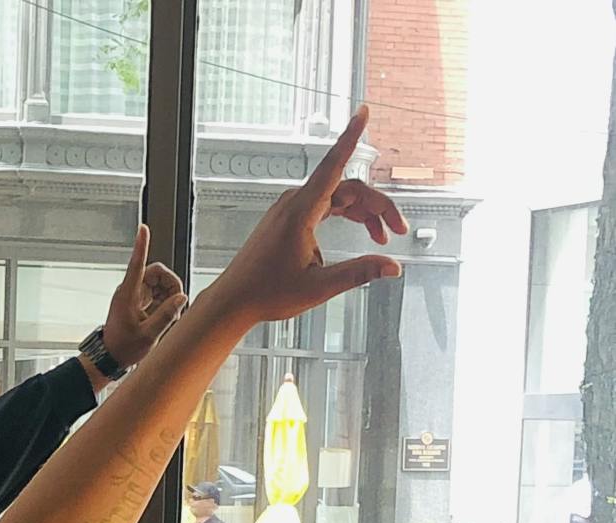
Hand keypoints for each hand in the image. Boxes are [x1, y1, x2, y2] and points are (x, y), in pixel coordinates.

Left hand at [98, 227, 187, 376]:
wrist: (110, 357)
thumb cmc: (124, 348)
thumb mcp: (149, 335)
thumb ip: (167, 315)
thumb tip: (181, 298)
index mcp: (128, 295)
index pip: (136, 264)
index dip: (142, 245)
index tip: (143, 228)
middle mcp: (130, 290)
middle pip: (157, 273)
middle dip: (171, 286)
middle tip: (177, 306)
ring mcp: (134, 295)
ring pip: (159, 283)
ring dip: (169, 296)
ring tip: (169, 316)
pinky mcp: (137, 301)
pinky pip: (157, 293)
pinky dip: (165, 302)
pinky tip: (164, 317)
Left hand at [209, 106, 405, 327]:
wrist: (234, 301)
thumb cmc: (266, 293)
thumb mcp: (319, 286)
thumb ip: (360, 273)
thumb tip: (392, 267)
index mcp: (300, 212)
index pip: (333, 165)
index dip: (351, 137)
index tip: (363, 111)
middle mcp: (294, 203)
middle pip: (347, 188)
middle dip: (376, 206)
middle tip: (397, 229)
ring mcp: (289, 209)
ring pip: (337, 197)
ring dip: (362, 213)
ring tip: (381, 237)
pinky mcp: (287, 219)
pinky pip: (323, 205)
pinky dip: (344, 214)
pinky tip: (357, 230)